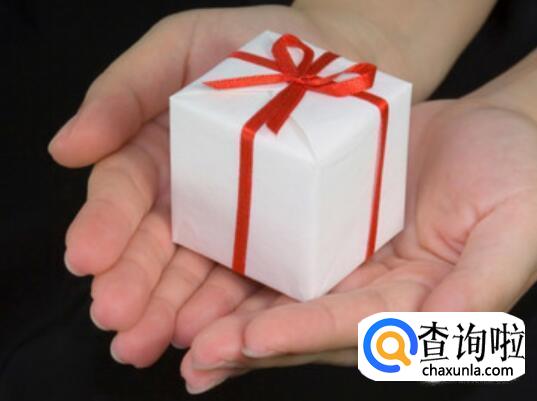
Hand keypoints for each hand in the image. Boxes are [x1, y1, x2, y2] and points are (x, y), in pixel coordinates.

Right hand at [48, 5, 387, 367]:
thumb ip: (124, 91)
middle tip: (116, 318)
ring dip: (172, 311)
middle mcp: (192, 199)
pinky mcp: (282, 242)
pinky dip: (231, 309)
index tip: (85, 257)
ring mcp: (236, 227)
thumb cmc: (259, 47)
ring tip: (152, 341)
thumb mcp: (184, 46)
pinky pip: (254, 280)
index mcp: (160, 154)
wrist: (343, 61)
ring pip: (198, 276)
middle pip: (155, 248)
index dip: (102, 225)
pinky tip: (212, 333)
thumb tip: (65, 147)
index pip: (123, 195)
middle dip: (133, 284)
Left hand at [177, 99, 536, 391]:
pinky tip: (202, 274)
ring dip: (232, 314)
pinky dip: (243, 266)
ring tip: (180, 331)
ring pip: (282, 294)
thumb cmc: (520, 178)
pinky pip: (282, 248)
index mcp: (414, 306)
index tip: (251, 341)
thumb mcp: (513, 232)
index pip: (351, 329)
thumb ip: (478, 291)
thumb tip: (436, 334)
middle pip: (304, 324)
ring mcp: (347, 258)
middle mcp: (372, 291)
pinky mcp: (327, 223)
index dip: (302, 336)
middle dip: (248, 342)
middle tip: (193, 356)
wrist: (496, 129)